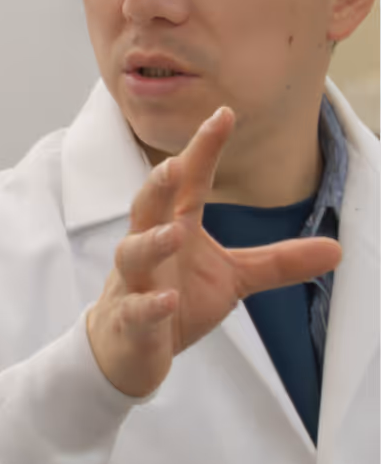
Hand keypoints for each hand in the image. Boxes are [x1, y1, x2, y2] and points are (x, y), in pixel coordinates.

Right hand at [86, 107, 341, 398]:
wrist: (127, 347)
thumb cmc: (173, 297)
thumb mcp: (232, 278)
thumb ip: (277, 261)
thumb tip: (337, 248)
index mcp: (175, 228)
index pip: (188, 184)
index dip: (203, 151)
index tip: (223, 115)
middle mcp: (149, 247)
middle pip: (147, 208)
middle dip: (158, 186)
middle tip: (176, 165)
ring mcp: (134, 282)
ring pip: (133, 253)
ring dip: (153, 242)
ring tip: (176, 233)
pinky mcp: (129, 319)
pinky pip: (135, 309)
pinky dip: (148, 304)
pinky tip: (166, 300)